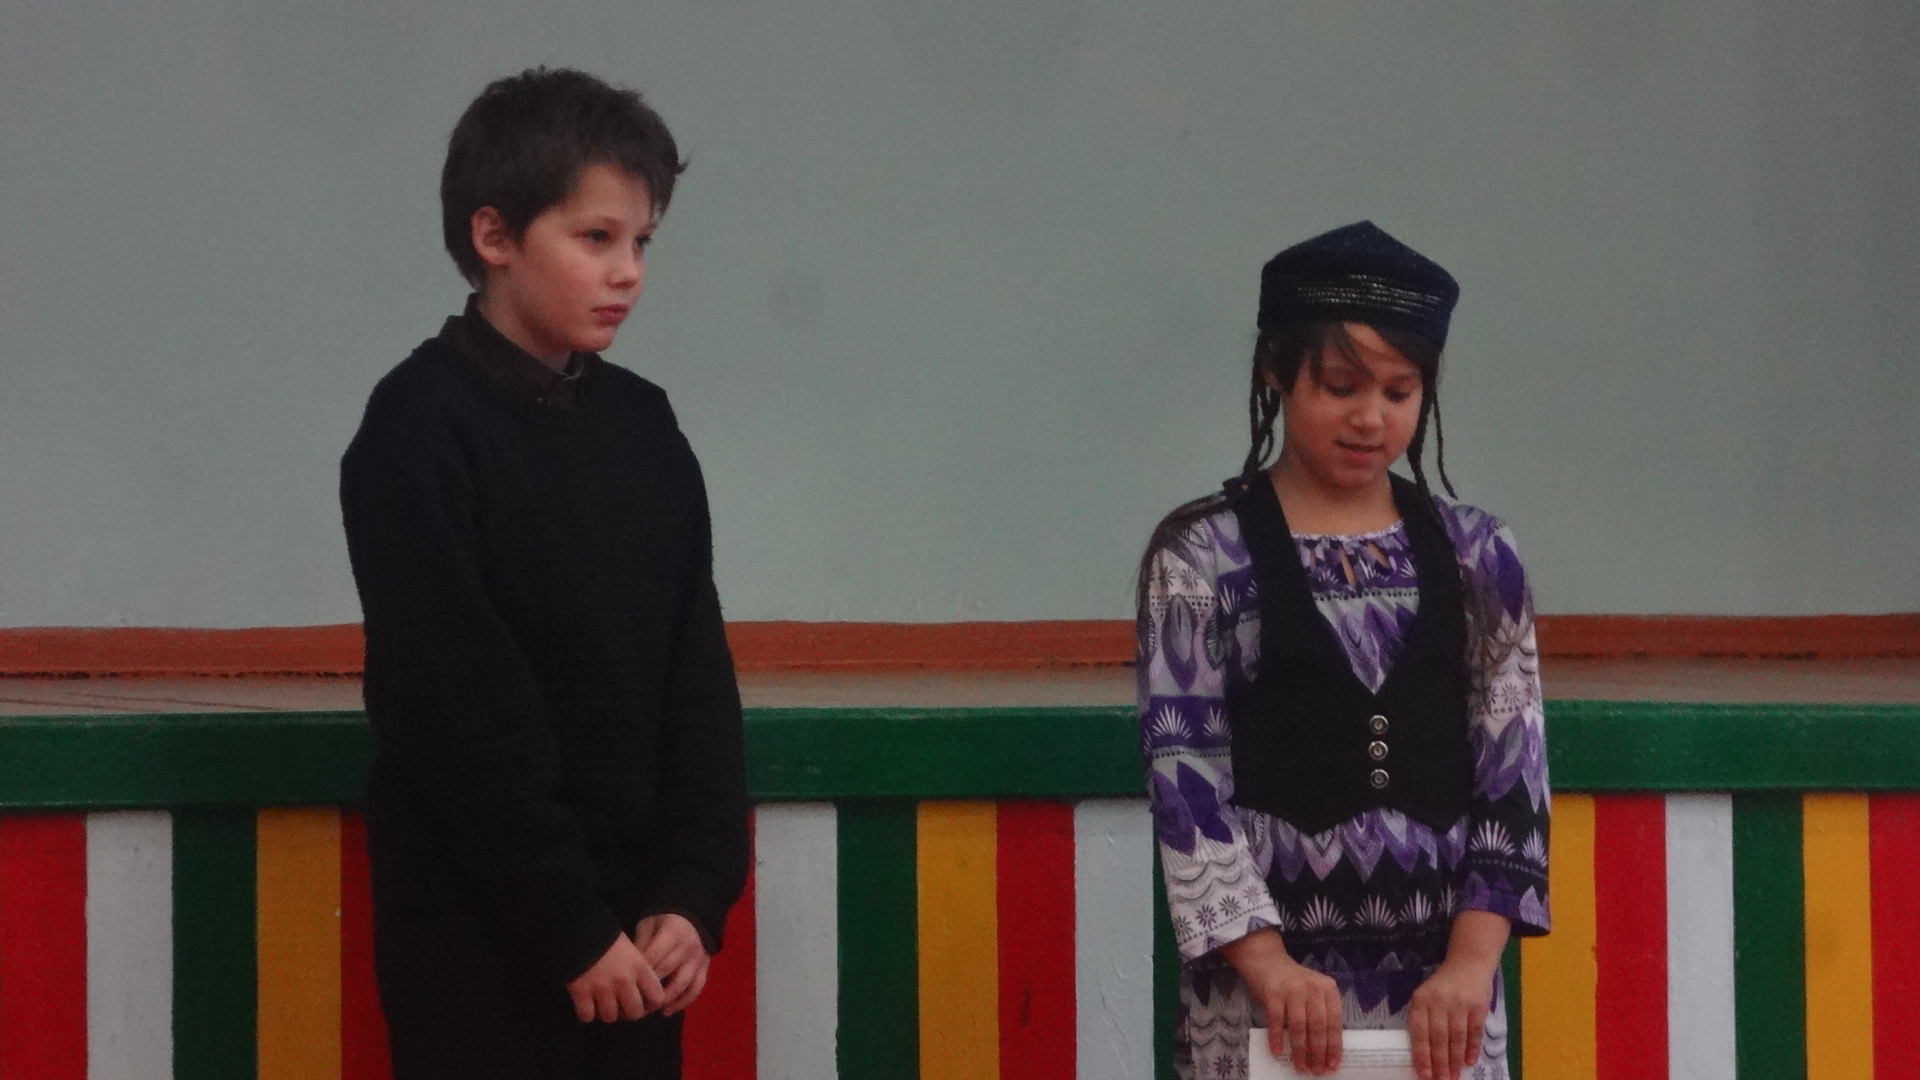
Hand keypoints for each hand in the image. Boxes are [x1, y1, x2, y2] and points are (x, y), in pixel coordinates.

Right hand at [565, 933, 668, 1023]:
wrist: (579, 928)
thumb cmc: (607, 936)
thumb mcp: (630, 949)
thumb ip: (637, 970)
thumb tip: (640, 991)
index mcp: (640, 967)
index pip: (657, 998)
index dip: (651, 1005)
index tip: (644, 1003)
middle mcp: (624, 981)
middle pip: (634, 1013)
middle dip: (628, 1013)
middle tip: (620, 1007)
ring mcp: (602, 988)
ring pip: (610, 1017)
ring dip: (606, 1013)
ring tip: (601, 1004)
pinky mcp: (581, 992)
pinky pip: (587, 1016)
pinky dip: (586, 1014)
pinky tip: (586, 1004)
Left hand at [634, 913, 711, 1015]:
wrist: (692, 918)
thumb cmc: (665, 922)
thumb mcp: (649, 924)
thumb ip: (640, 943)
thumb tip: (629, 967)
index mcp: (673, 933)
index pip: (654, 955)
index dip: (641, 971)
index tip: (627, 984)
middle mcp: (687, 948)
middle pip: (667, 971)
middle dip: (649, 988)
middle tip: (633, 1001)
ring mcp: (698, 960)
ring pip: (683, 984)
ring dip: (666, 999)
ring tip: (650, 1009)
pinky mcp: (705, 969)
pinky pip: (696, 988)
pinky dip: (683, 1002)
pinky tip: (668, 1011)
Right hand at [1220, 929, 1343, 1075]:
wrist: (1267, 960)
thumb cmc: (1293, 981)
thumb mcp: (1314, 991)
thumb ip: (1320, 1013)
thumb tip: (1324, 1050)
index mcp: (1328, 989)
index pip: (1335, 1022)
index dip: (1334, 1046)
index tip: (1332, 1065)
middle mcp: (1313, 988)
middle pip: (1318, 1026)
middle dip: (1317, 1052)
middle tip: (1316, 1070)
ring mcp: (1292, 990)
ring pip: (1299, 1027)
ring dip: (1299, 1050)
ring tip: (1300, 1066)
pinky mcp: (1273, 993)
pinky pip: (1276, 1021)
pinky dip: (1277, 1038)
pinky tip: (1277, 1052)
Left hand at [1408, 958, 1494, 1079]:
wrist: (1468, 963)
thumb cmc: (1442, 985)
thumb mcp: (1425, 997)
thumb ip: (1423, 1020)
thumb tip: (1423, 1055)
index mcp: (1421, 1000)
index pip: (1420, 1032)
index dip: (1422, 1055)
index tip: (1424, 1074)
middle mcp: (1439, 1001)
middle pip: (1439, 1038)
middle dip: (1440, 1063)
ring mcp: (1460, 1003)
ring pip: (1457, 1037)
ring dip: (1455, 1060)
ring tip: (1454, 1077)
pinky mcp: (1478, 1005)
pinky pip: (1475, 1031)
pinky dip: (1472, 1048)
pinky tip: (1469, 1062)